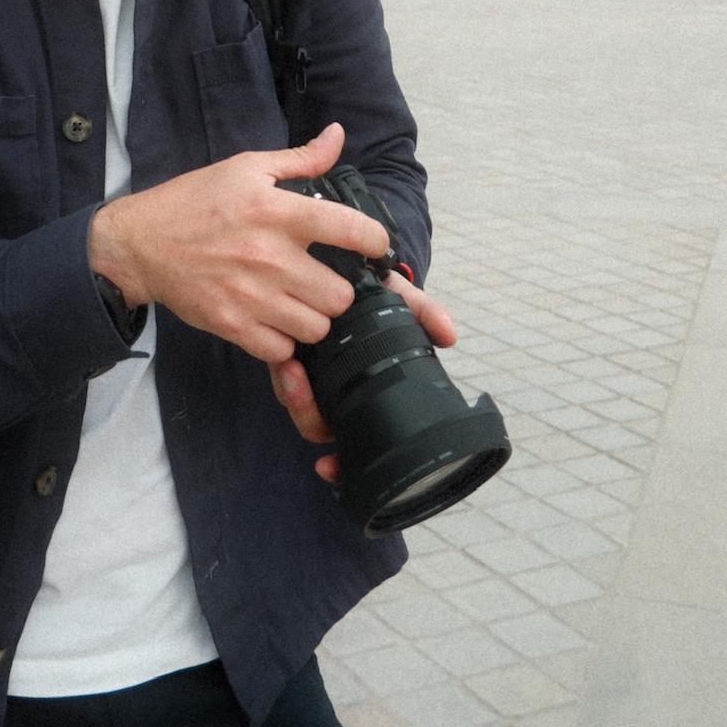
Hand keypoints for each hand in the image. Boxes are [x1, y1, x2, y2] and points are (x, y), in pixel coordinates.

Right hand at [88, 122, 395, 362]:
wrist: (140, 242)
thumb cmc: (194, 201)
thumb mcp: (247, 168)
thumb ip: (300, 158)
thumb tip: (338, 136)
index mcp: (277, 211)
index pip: (350, 230)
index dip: (375, 241)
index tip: (373, 245)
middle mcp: (269, 256)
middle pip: (341, 295)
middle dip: (339, 288)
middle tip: (324, 279)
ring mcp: (251, 296)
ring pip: (316, 328)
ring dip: (313, 317)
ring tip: (301, 302)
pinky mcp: (232, 325)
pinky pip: (282, 349)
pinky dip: (283, 340)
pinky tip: (275, 320)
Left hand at [271, 272, 457, 482]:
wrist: (345, 257)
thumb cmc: (377, 288)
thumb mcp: (401, 299)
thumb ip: (424, 313)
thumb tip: (449, 334)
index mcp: (362, 390)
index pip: (349, 440)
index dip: (339, 465)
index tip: (327, 469)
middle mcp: (334, 387)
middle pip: (315, 425)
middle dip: (306, 416)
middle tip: (302, 391)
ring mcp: (309, 369)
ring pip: (293, 401)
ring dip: (290, 394)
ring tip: (290, 370)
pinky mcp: (283, 347)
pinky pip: (277, 372)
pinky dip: (279, 372)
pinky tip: (282, 358)